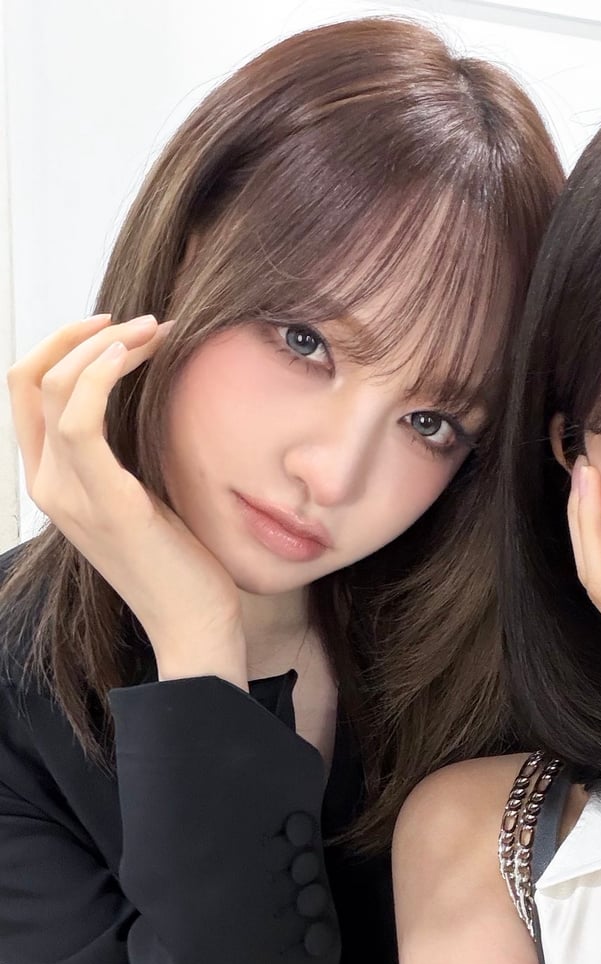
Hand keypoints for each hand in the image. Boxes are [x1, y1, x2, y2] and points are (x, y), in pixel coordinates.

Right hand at [6, 314, 247, 683]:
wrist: (195, 625)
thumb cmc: (181, 562)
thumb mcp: (143, 494)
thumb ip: (124, 454)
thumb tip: (142, 396)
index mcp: (51, 482)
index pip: (25, 391)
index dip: (62, 345)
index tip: (117, 327)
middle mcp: (48, 486)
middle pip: (30, 378)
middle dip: (84, 333)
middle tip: (147, 322)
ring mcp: (70, 495)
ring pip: (55, 388)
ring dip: (104, 345)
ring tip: (156, 331)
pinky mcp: (106, 502)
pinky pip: (81, 420)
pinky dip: (103, 374)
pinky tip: (138, 356)